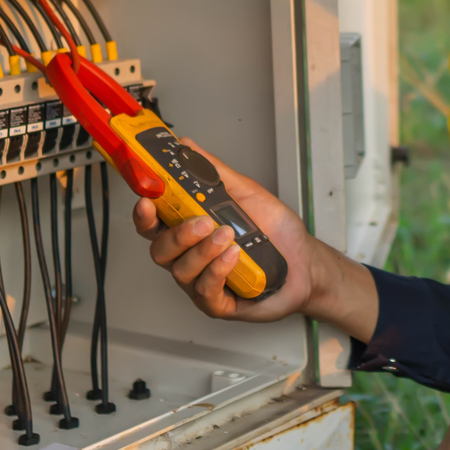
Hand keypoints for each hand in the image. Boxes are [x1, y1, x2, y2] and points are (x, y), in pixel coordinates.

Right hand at [131, 140, 321, 323]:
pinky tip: (232, 257)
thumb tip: (187, 146)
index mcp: (189, 231)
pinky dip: (216, 271)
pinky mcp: (218, 304)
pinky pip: (205, 291)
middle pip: (160, 250)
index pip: (154, 224)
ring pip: (181, 271)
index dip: (144, 214)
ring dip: (202, 252)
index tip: (146, 201)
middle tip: (203, 222)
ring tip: (227, 237)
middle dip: (178, 235)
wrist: (306, 262)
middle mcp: (190, 258)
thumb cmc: (275, 232)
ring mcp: (201, 283)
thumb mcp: (246, 193)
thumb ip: (213, 172)